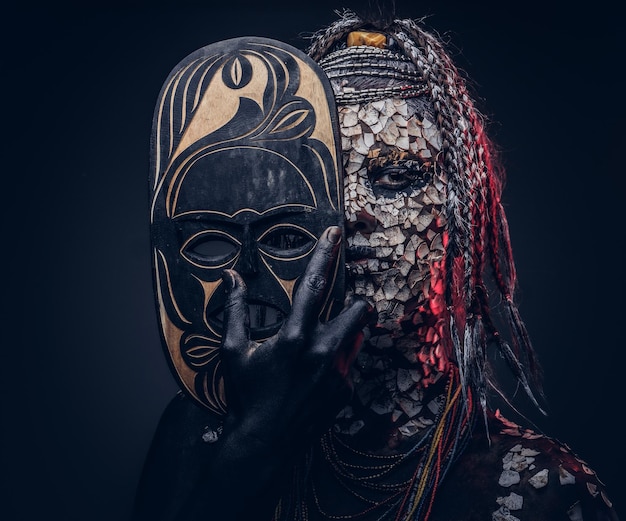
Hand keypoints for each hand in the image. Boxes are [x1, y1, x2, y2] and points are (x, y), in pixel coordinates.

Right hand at [220, 225, 370, 449]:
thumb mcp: (233, 351)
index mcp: (294, 337)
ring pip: (357, 337)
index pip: (314, 284)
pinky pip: (350, 364)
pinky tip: (314, 375)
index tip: (334, 233)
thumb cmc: (245, 396)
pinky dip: (338, 361)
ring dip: (345, 333)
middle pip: (359, 310)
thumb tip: (231, 278)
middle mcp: (322, 352)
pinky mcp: (344, 392)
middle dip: (356, 303)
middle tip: (344, 306)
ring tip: (319, 346)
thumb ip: (234, 310)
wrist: (262, 444)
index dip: (325, 254)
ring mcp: (337, 374)